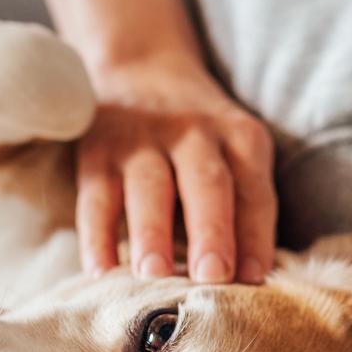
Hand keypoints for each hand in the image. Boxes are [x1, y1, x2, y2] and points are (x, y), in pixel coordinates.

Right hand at [75, 56, 276, 283]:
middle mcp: (194, 133)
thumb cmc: (201, 140)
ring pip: (148, 188)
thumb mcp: (235, 154)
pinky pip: (96, 198)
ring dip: (151, 233)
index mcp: (241, 138)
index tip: (254, 280)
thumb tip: (248, 281)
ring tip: (153, 275)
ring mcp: (142, 139)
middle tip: (212, 276)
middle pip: (206, 183)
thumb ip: (243, 209)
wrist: (142, 70)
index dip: (256, 237)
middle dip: (211, 231)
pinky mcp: (97, 150)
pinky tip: (100, 272)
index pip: (254, 193)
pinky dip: (96, 236)